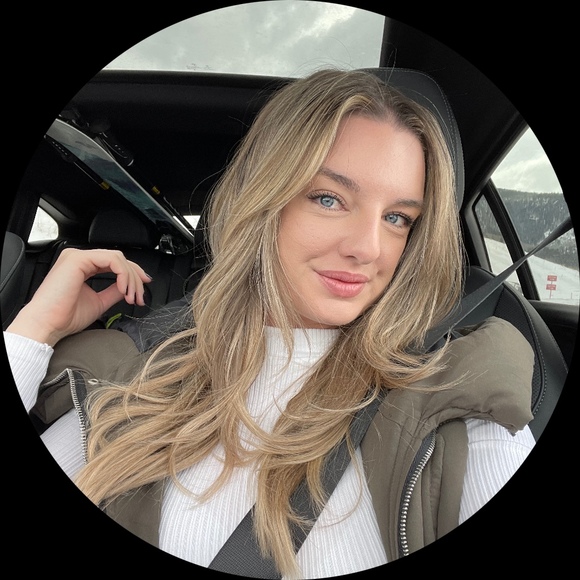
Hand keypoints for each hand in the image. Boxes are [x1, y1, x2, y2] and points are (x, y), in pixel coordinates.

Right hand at [7, 248, 151, 345]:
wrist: (48, 325)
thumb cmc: (65, 317)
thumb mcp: (99, 302)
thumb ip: (114, 291)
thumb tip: (129, 287)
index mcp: (83, 266)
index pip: (114, 263)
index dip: (133, 274)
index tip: (143, 289)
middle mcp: (80, 259)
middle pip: (119, 260)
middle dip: (135, 278)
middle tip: (139, 297)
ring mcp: (78, 256)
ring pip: (118, 259)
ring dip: (130, 278)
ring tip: (131, 296)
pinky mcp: (78, 259)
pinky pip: (111, 260)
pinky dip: (123, 274)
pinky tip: (123, 289)